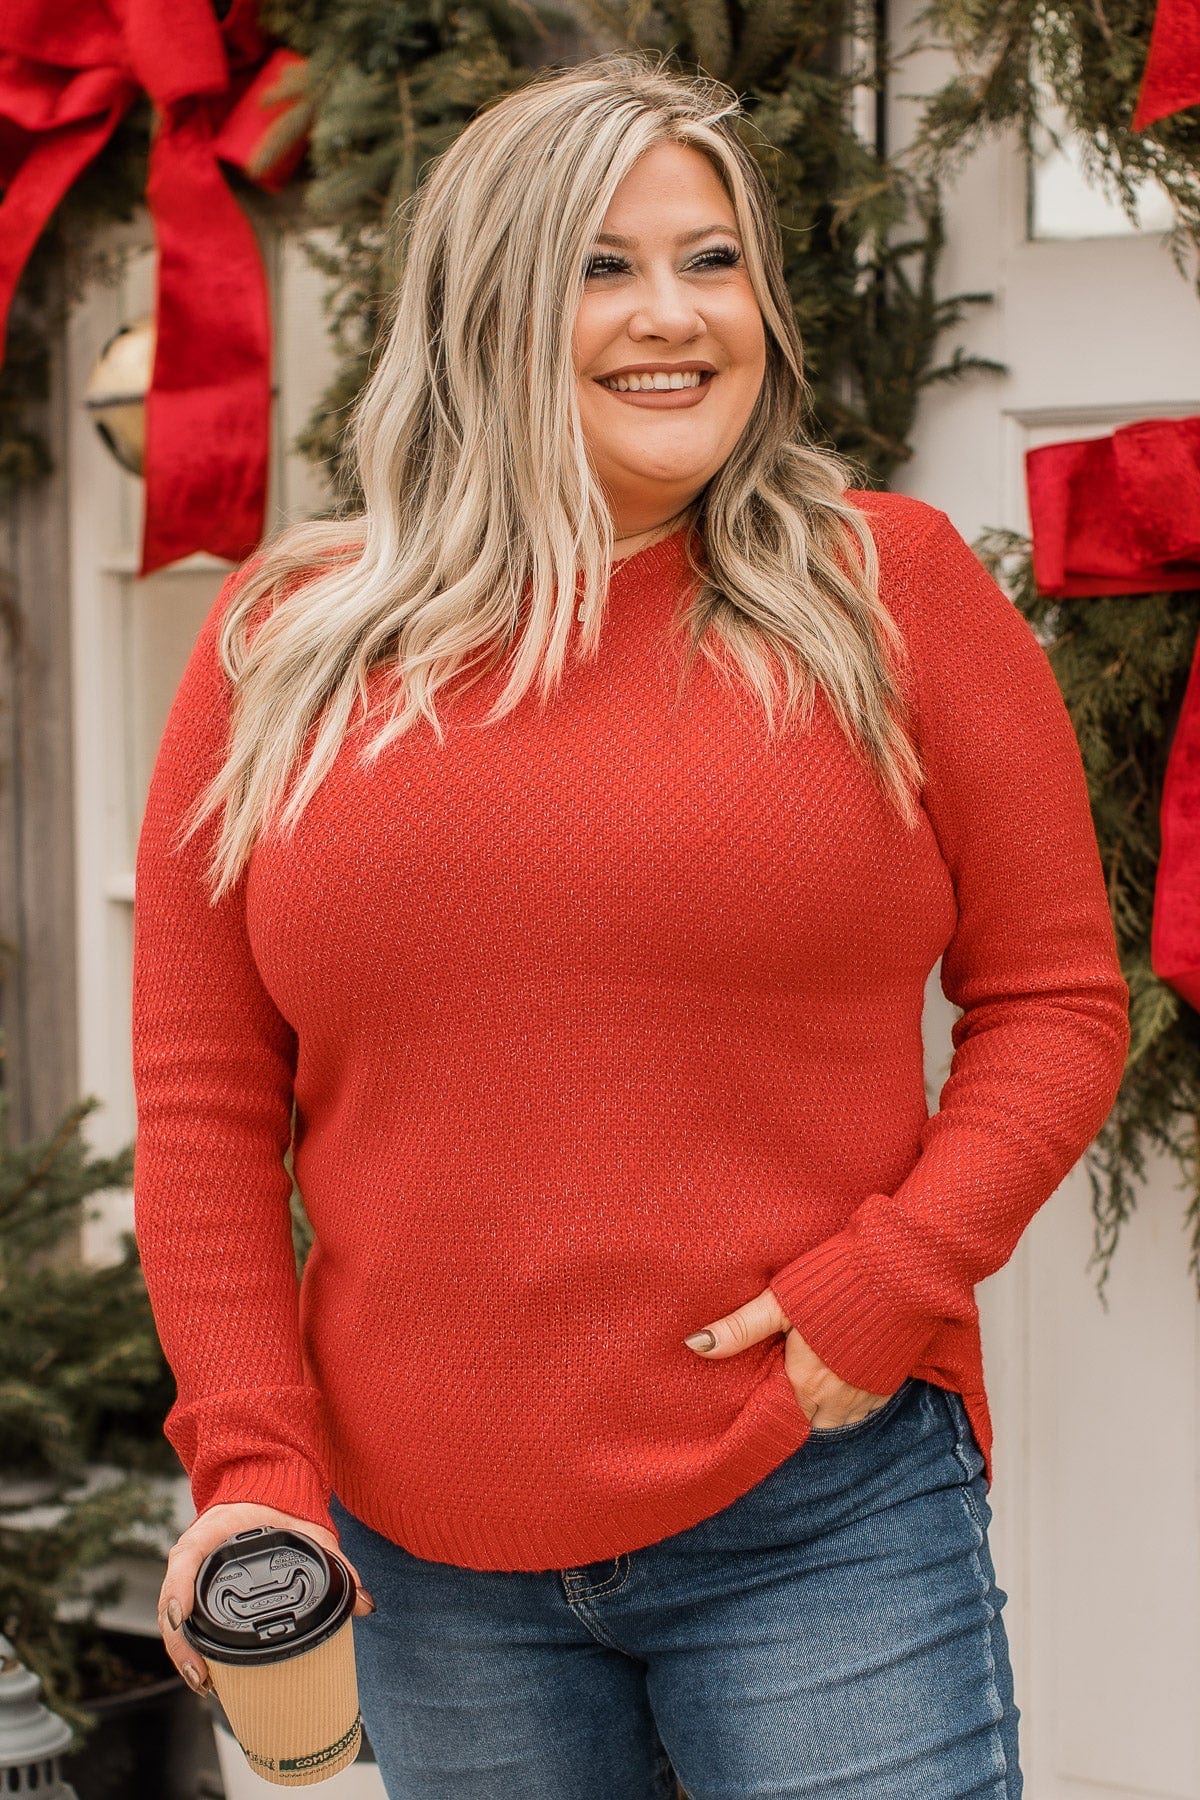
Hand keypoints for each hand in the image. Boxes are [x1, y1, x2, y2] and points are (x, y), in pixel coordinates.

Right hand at [157, 1502, 375, 1693]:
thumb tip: (365, 1604)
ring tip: (203, 1683)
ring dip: (183, 1652)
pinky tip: (205, 1676)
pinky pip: (186, 1618)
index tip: (181, 1617)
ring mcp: (193, 1573)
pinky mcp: (199, 1588)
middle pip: (173, 1599)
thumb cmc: (280, 1508)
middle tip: (201, 1676)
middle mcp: (196, 1554)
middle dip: (181, 1642)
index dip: (179, 1588)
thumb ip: (338, 1561)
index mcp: (215, 1530)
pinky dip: (190, 1647)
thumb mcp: (309, 1530)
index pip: (187, 1555)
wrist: (264, 1491)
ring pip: (175, 1615)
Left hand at [683, 1284, 892, 1428]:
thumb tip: (694, 1345)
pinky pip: (865, 1408)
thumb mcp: (779, 1303)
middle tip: (784, 1385)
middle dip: (795, 1410)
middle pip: (808, 1421)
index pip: (778, 1417)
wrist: (900, 1274)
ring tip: (811, 1383)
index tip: (759, 1392)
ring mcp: (867, 1394)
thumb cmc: (836, 1283)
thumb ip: (739, 1328)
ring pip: (838, 1419)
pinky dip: (851, 1400)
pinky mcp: (890, 1383)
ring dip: (823, 1407)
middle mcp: (836, 1399)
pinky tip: (844, 1375)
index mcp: (805, 1382)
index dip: (768, 1406)